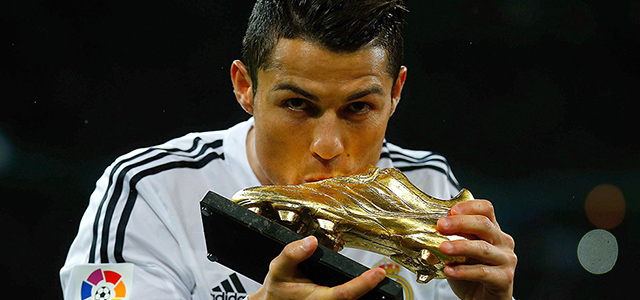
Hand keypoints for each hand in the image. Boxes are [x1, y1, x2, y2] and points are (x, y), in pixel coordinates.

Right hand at [250, 236, 386, 299]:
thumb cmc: (277, 289)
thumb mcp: (278, 268)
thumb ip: (292, 254)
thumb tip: (311, 241)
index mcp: (317, 299)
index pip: (345, 294)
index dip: (364, 284)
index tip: (379, 273)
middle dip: (371, 288)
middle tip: (382, 273)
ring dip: (366, 292)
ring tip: (375, 278)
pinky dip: (358, 293)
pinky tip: (364, 284)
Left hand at [437, 200, 516, 299]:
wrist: (483, 299)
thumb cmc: (471, 272)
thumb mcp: (461, 251)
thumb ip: (453, 238)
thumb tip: (432, 229)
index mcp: (493, 230)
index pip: (486, 209)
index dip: (469, 207)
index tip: (451, 210)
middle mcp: (503, 242)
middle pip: (484, 224)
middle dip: (460, 223)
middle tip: (441, 226)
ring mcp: (506, 260)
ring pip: (482, 248)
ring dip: (460, 246)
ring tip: (442, 248)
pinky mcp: (504, 278)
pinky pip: (482, 272)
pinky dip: (463, 271)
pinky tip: (449, 270)